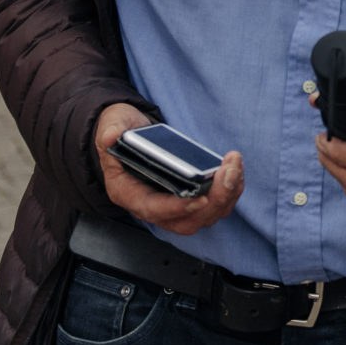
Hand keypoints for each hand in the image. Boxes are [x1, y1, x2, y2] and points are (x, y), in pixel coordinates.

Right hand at [95, 101, 243, 234]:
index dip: (178, 208)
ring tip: (234, 166)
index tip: (201, 198)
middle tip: (228, 172)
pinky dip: (229, 190)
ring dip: (226, 195)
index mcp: (128, 192)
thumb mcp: (112, 124)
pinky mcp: (190, 197)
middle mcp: (152, 206)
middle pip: (186, 220)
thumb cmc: (121, 132)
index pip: (154, 209)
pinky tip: (234, 168)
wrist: (129, 134)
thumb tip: (111, 136)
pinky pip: (214, 205)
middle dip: (213, 201)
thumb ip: (111, 130)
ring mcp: (173, 205)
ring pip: (205, 215)